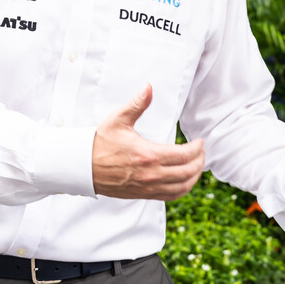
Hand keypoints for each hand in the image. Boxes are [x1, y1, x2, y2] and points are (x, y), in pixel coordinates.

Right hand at [91, 84, 204, 199]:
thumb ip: (137, 104)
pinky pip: (170, 196)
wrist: (82, 166)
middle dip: (199, 161)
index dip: (197, 149)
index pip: (184, 155)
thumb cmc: (100, 142)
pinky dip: (182, 189)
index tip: (201, 142)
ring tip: (197, 166)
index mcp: (148, 155)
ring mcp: (147, 187)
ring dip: (194, 177)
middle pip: (187, 172)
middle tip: (202, 152)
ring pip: (181, 187)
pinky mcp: (143, 194)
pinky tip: (185, 180)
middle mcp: (151, 174)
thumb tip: (149, 87)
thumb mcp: (119, 119)